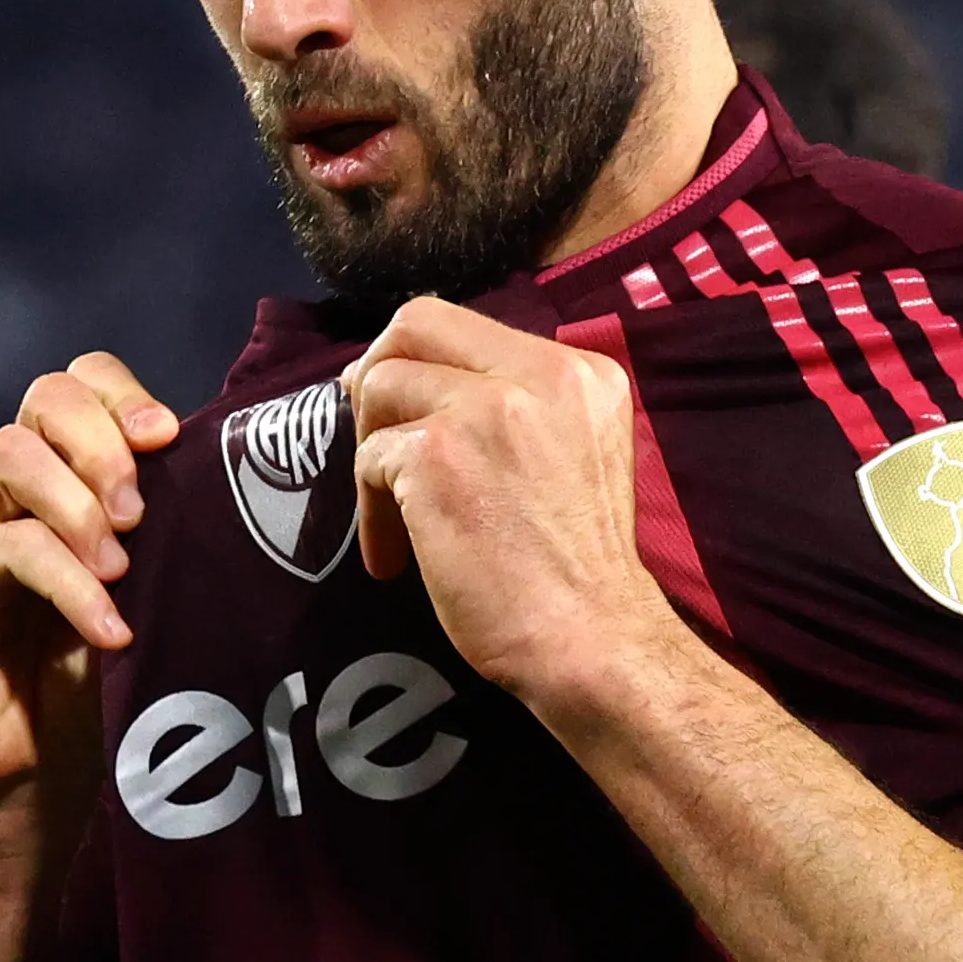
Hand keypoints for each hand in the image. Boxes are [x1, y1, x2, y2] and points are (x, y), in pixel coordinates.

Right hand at [0, 354, 177, 799]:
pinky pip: (4, 549)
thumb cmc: (103, 687)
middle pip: (42, 398)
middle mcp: (12, 490)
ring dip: (78, 504)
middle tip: (141, 513)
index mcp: (65, 477)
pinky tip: (110, 628)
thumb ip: (169, 531)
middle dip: (102, 441)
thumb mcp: (152, 593)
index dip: (122, 396)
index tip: (171, 437)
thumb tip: (240, 476)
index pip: (79, 385)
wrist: (32, 780)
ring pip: (8, 454)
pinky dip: (68, 584)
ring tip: (123, 569)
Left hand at [344, 299, 683, 713]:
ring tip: (393, 519)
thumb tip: (421, 384)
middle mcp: (539, 374)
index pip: (468, 325)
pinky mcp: (437, 456)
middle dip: (376, 372)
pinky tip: (397, 560)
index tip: (403, 409)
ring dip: (372, 455)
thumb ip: (521, 410)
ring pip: (380, 387)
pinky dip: (373, 512)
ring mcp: (485, 410)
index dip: (420, 359)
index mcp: (579, 372)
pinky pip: (370, 458)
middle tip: (371, 434)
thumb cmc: (578, 570)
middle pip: (416, 323)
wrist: (592, 638)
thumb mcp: (577, 453)